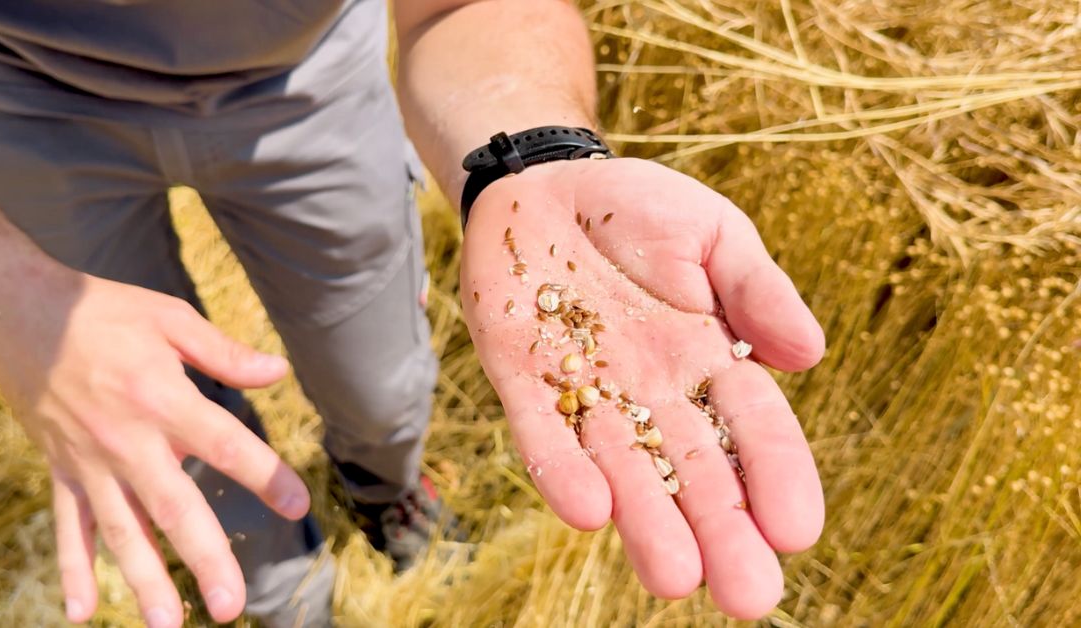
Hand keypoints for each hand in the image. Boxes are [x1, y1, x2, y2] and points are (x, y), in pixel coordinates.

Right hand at [0, 273, 308, 626]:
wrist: (18, 313)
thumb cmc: (103, 311)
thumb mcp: (170, 317)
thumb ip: (224, 352)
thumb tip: (278, 372)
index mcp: (163, 397)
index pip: (225, 444)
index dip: (265, 476)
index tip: (299, 506)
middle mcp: (127, 439)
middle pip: (173, 508)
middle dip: (204, 559)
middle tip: (230, 606)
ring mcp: (90, 462)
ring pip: (121, 532)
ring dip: (145, 581)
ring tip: (169, 626)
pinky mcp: (61, 471)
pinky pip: (69, 528)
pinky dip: (74, 569)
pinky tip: (81, 612)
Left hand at [461, 158, 824, 618]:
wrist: (545, 185)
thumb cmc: (638, 209)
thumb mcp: (713, 234)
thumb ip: (756, 290)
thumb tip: (811, 354)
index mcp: (708, 358)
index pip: (753, 428)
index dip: (777, 476)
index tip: (798, 531)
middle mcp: (652, 390)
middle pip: (693, 470)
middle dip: (720, 531)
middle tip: (750, 598)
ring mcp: (587, 389)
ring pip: (621, 468)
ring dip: (647, 524)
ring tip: (676, 580)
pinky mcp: (522, 379)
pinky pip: (543, 432)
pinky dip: (562, 470)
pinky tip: (587, 513)